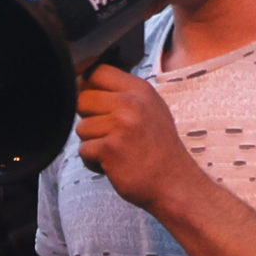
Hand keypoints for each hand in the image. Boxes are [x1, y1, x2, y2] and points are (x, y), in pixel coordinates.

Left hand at [73, 65, 197, 211]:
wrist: (174, 183)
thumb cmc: (158, 150)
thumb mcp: (149, 110)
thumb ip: (122, 95)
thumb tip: (84, 82)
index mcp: (140, 90)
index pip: (98, 71)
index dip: (88, 86)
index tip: (95, 104)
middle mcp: (131, 103)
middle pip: (82, 99)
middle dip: (89, 119)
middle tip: (109, 134)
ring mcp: (121, 125)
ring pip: (81, 127)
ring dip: (92, 144)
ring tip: (116, 151)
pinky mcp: (110, 148)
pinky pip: (83, 150)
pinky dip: (93, 162)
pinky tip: (113, 164)